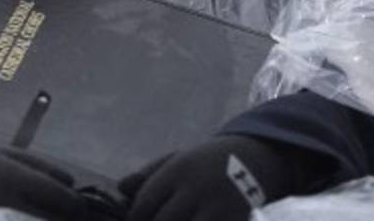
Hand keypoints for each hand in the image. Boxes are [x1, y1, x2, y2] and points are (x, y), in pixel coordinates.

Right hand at [0, 140, 91, 218]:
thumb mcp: (4, 152)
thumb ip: (41, 166)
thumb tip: (72, 182)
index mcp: (12, 179)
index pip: (61, 199)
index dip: (76, 204)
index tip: (77, 205)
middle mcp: (4, 205)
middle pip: (52, 220)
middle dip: (62, 218)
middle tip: (63, 213)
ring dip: (43, 219)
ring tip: (40, 212)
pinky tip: (21, 214)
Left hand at [121, 135, 292, 220]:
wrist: (252, 160)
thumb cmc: (204, 162)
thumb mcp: (176, 159)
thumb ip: (147, 175)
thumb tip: (120, 187)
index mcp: (176, 171)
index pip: (144, 203)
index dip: (136, 218)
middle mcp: (194, 189)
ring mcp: (216, 208)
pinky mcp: (233, 219)